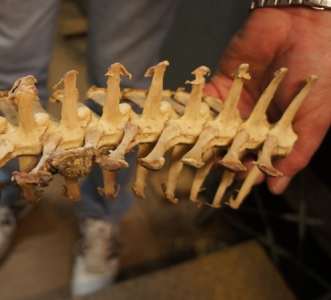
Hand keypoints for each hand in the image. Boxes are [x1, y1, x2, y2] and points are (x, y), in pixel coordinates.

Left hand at [204, 8, 330, 193]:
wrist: (302, 24)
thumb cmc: (320, 70)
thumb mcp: (315, 118)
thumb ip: (297, 154)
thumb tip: (278, 189)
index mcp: (279, 131)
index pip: (258, 159)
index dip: (246, 173)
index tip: (232, 188)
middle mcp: (255, 120)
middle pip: (232, 148)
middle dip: (218, 161)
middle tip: (204, 174)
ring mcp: (237, 103)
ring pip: (215, 129)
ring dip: (202, 143)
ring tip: (189, 158)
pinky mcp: (221, 84)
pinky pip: (204, 102)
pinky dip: (193, 114)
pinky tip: (181, 130)